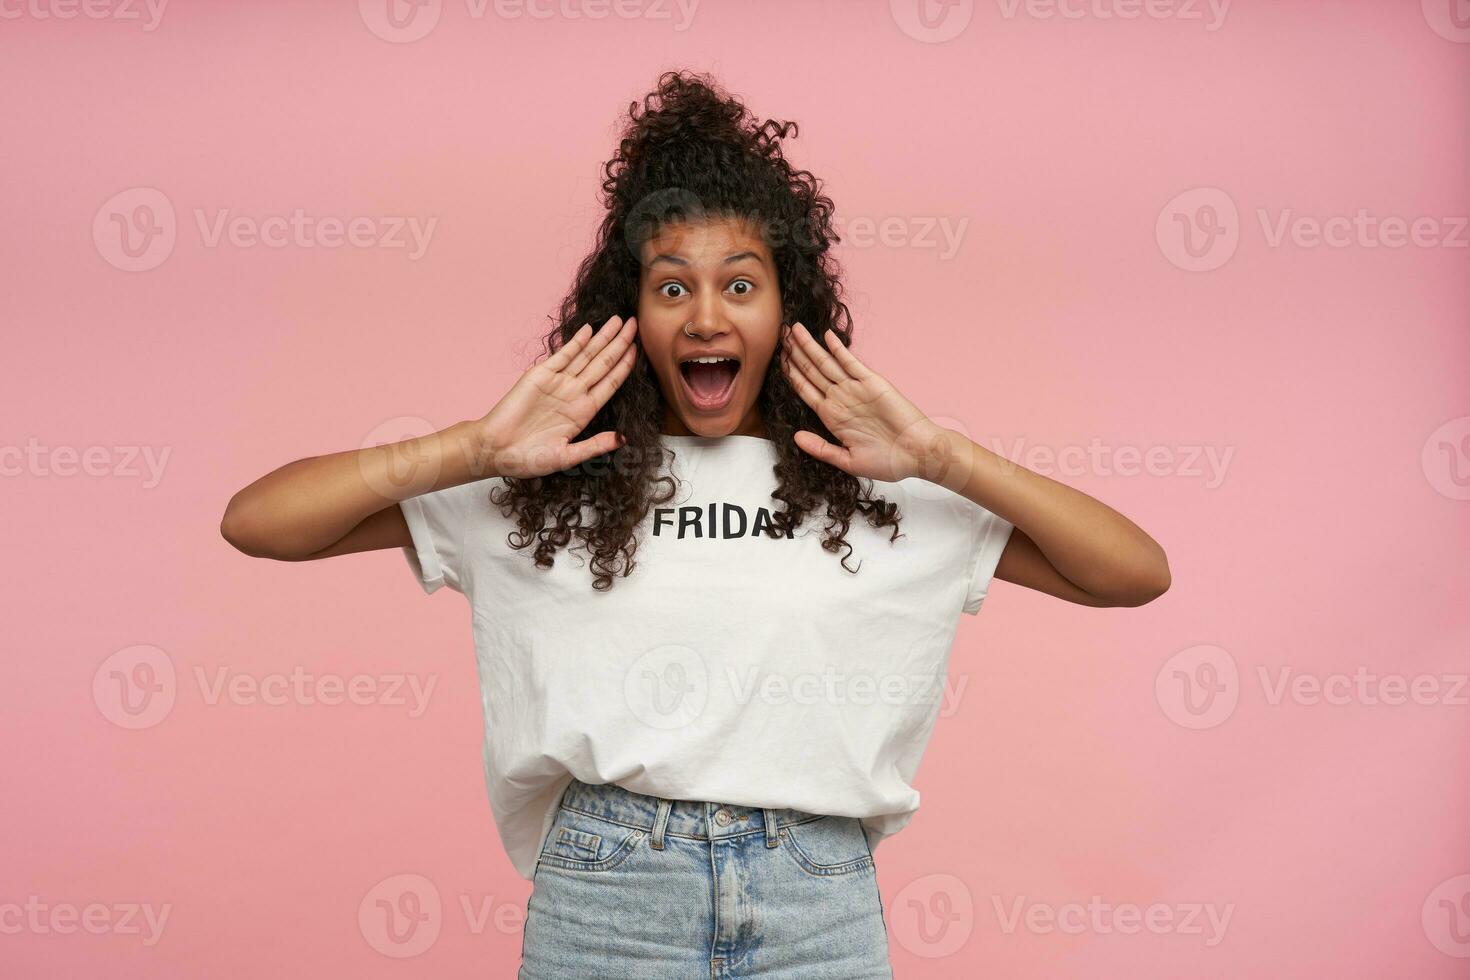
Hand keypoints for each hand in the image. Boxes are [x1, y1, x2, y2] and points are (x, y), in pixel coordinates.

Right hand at [475, 314, 637, 478]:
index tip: (639, 350)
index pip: (612, 383)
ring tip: (619, 320)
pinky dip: (576, 342)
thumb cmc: (529, 458)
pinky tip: (589, 329)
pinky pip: (562, 356)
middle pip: (604, 364)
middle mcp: (574, 394)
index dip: (626, 366)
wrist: (496, 451)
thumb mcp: (567, 457)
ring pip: (586, 355)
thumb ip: (595, 446)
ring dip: (602, 338)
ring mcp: (558, 383)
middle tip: (635, 324)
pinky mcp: (539, 375)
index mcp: (584, 412)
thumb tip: (623, 439)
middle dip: (620, 343)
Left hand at [779, 322, 966, 485]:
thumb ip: (821, 449)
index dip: (790, 374)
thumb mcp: (848, 461)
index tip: (777, 360)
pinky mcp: (872, 383)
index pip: (804, 390)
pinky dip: (839, 349)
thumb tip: (796, 437)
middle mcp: (840, 399)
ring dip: (809, 346)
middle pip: (811, 371)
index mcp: (831, 416)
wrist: (917, 454)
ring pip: (826, 363)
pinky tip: (826, 336)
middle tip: (779, 334)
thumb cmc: (887, 461)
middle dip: (794, 353)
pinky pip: (851, 362)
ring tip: (793, 329)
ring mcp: (855, 389)